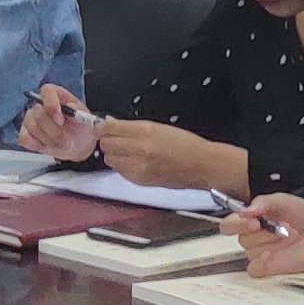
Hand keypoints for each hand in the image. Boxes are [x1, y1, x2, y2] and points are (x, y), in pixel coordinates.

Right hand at [19, 86, 100, 160]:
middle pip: (39, 114)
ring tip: (61, 144)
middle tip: (68, 142)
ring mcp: (30, 119)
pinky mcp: (25, 133)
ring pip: (33, 128)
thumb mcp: (87, 120)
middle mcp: (41, 104)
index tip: (60, 120)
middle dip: (55, 131)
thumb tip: (71, 106)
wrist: (78, 146)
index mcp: (57, 95)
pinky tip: (48, 146)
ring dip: (50, 140)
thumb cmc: (81, 129)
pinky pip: (25, 138)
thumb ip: (80, 113)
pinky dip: (38, 145)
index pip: (47, 91)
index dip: (51, 104)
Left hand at [95, 118, 237, 192]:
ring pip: (109, 159)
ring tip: (127, 151)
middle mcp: (140, 149)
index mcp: (145, 131)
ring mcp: (139, 167)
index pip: (110, 128)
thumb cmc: (184, 144)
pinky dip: (122, 166)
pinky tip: (135, 162)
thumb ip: (130, 126)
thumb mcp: (158, 127)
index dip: (103, 127)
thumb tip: (109, 123)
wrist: (201, 165)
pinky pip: (119, 171)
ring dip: (114, 154)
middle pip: (106, 144)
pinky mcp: (140, 181)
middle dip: (108, 141)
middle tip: (116, 139)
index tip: (102, 127)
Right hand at [227, 193, 303, 276]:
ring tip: (284, 236)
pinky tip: (271, 255)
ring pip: (249, 252)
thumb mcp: (282, 200)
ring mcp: (258, 253)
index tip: (251, 221)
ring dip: (266, 243)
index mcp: (250, 219)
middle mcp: (252, 237)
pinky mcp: (267, 268)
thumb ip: (263, 202)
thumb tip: (247, 210)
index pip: (229, 224)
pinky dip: (260, 263)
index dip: (235, 223)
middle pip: (241, 238)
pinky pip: (254, 269)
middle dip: (258, 232)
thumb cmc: (300, 214)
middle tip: (270, 227)